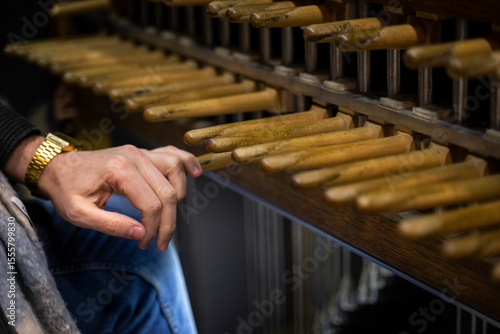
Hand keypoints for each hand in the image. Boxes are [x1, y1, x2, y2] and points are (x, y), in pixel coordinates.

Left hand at [38, 144, 201, 250]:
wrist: (57, 166)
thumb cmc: (65, 189)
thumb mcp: (79, 213)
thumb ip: (111, 225)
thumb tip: (141, 234)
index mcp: (119, 171)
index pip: (151, 204)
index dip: (153, 229)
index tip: (144, 243)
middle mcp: (134, 157)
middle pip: (167, 192)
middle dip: (168, 222)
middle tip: (161, 242)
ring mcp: (140, 152)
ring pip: (175, 171)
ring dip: (180, 194)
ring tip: (172, 216)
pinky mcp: (142, 153)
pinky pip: (171, 154)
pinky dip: (186, 162)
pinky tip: (196, 172)